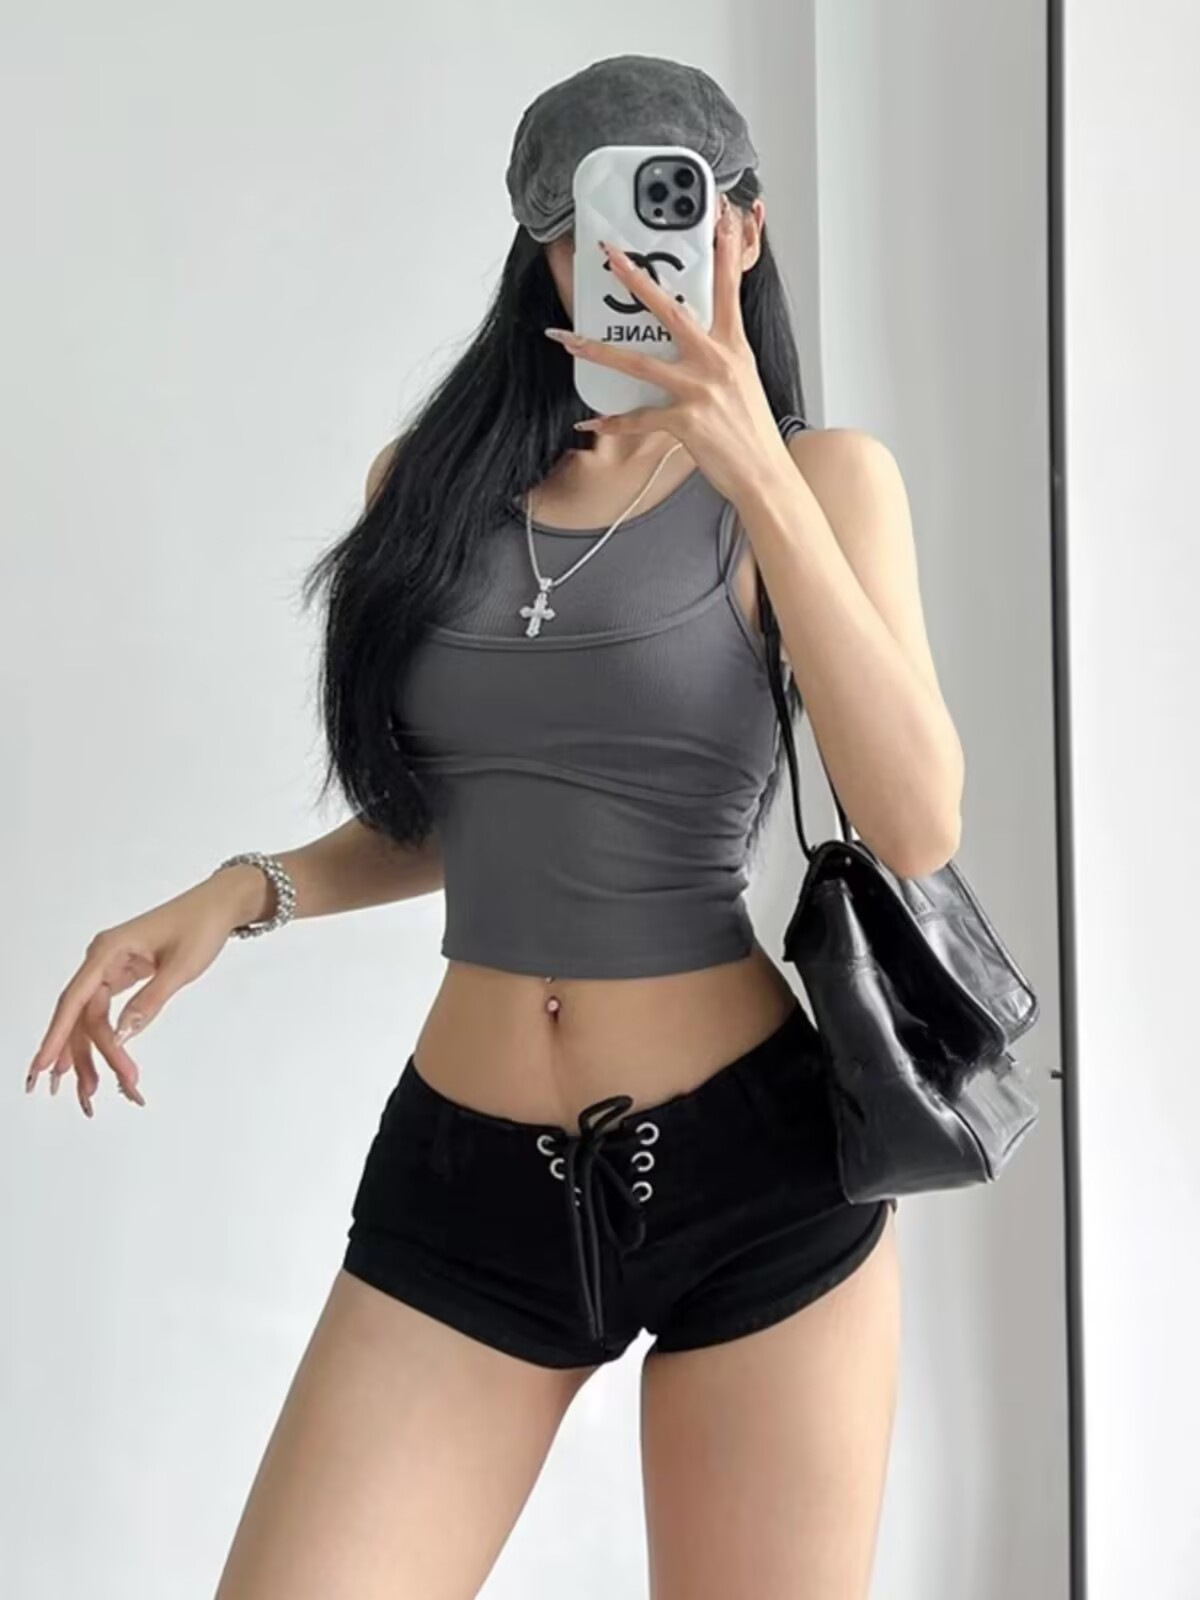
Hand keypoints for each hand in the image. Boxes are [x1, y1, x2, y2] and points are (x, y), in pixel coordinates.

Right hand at [22, 875, 253, 1115]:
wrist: (218, 905)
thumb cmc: (200, 927)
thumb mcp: (180, 968)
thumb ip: (149, 1002)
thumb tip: (121, 1035)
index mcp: (108, 950)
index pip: (74, 999)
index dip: (57, 1036)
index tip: (43, 1067)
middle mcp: (101, 959)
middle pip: (82, 1015)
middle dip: (81, 1056)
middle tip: (88, 1095)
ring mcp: (109, 968)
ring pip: (91, 1018)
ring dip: (92, 1054)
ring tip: (93, 1092)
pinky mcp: (121, 976)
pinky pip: (104, 1012)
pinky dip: (106, 1039)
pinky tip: (104, 1064)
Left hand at [544, 196, 794, 505]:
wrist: (765, 475)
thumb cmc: (753, 432)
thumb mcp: (744, 380)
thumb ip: (720, 354)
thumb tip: (696, 339)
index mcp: (733, 347)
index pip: (729, 288)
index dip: (725, 252)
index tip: (719, 218)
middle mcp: (716, 362)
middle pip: (670, 311)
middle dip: (636, 282)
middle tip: (611, 257)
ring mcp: (700, 390)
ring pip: (639, 364)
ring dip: (597, 351)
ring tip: (567, 340)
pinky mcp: (686, 422)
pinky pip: (639, 419)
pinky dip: (613, 423)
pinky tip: (591, 422)